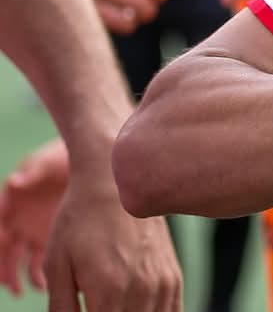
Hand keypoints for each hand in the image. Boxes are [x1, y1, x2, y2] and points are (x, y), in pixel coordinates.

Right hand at [0, 139, 65, 294]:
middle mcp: (19, 220)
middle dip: (4, 267)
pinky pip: (41, 260)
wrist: (89, 160)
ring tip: (23, 290)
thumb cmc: (61, 158)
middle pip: (5, 249)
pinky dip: (40, 274)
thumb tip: (14, 180)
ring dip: (18, 276)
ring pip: (20, 259)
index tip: (3, 241)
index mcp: (12, 202)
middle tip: (8, 282)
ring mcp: (34, 230)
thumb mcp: (47, 161)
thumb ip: (31, 172)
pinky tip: (45, 284)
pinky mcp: (52, 237)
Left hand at [23, 142, 180, 311]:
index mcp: (108, 290)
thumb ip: (60, 308)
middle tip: (97, 303)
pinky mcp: (173, 275)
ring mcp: (161, 282)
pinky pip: (173, 311)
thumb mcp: (56, 266)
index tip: (86, 308)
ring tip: (117, 305)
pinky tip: (141, 311)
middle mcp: (140, 289)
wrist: (116, 183)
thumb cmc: (79, 221)